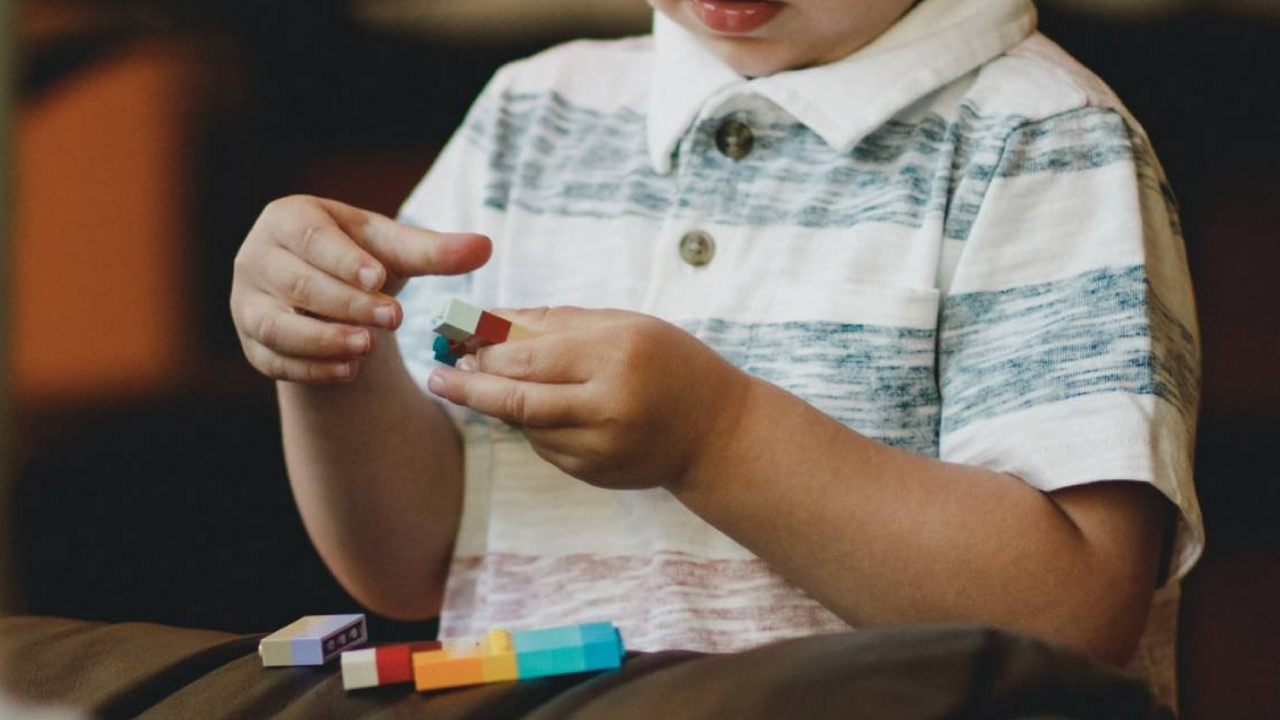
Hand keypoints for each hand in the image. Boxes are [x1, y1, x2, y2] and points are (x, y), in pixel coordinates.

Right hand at [230, 195, 490, 383]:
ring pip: (276, 325)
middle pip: (296, 283)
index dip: (343, 259)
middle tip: (391, 318)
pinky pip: (274, 360)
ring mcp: (247, 303)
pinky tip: (348, 372)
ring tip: (366, 348)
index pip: (310, 238)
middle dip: (345, 303)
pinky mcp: (252, 343)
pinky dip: (311, 369)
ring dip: (321, 339)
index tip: (379, 277)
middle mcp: (257, 258)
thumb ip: (434, 251)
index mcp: (288, 219)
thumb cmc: (361, 259)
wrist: (328, 294)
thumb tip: (485, 247)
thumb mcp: (395, 250)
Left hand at [425, 307, 753, 489]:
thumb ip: (556, 321)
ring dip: (498, 404)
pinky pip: (543, 446)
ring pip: (524, 426)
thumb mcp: (624, 326)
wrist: (717, 433)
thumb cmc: (669, 363)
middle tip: (439, 375)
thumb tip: (489, 319)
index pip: (528, 355)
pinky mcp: (593, 473)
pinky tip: (537, 407)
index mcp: (616, 355)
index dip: (484, 349)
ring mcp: (600, 447)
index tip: (454, 338)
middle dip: (469, 386)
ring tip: (481, 383)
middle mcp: (608, 405)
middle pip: (514, 400)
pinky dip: (530, 425)